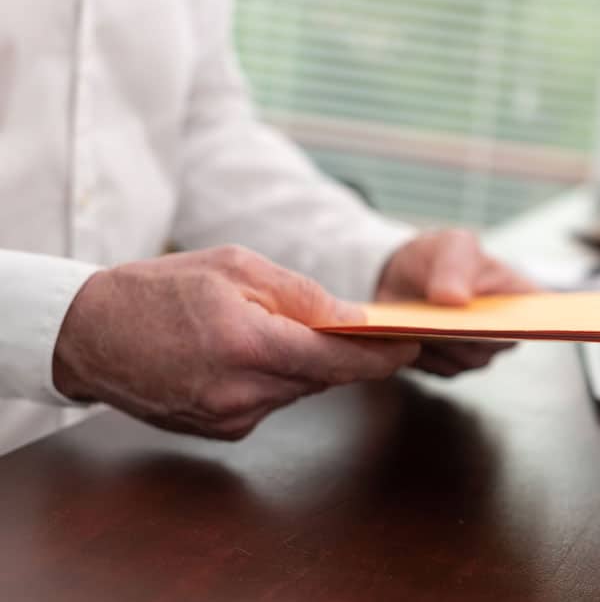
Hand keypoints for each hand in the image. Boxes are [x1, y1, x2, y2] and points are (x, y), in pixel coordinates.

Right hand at [52, 246, 420, 439]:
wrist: (88, 334)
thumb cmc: (161, 288)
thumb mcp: (237, 267)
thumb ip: (302, 295)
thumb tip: (355, 319)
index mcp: (247, 345)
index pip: (336, 361)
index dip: (381, 357)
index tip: (411, 346)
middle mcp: (240, 392)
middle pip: (322, 379)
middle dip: (344, 355)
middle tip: (368, 331)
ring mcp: (228, 418)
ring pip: (298, 392)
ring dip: (306, 366)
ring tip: (289, 332)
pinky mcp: (219, 431)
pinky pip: (270, 403)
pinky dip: (275, 380)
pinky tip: (252, 355)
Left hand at [376, 229, 537, 375]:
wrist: (400, 277)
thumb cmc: (439, 256)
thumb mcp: (450, 245)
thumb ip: (455, 266)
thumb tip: (454, 299)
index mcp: (521, 298)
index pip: (538, 321)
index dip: (524, 327)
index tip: (493, 323)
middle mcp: (507, 331)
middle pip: (494, 346)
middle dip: (462, 331)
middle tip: (436, 314)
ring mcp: (481, 353)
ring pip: (466, 361)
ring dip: (438, 342)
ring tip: (419, 317)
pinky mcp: (452, 367)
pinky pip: (441, 370)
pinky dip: (422, 353)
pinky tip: (412, 332)